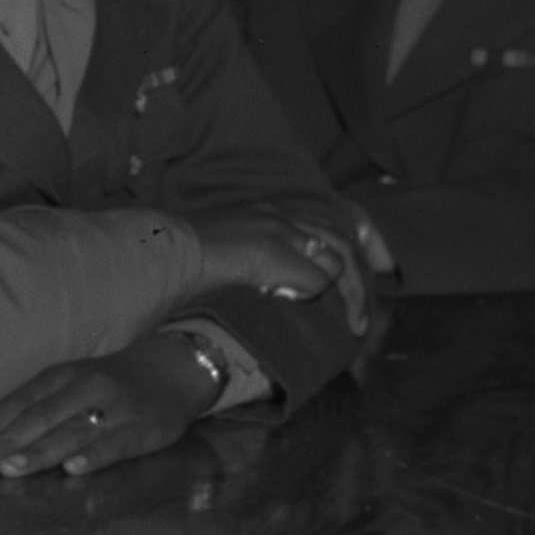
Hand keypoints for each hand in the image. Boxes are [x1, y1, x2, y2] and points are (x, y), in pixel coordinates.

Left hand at [0, 332, 218, 478]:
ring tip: (12, 468)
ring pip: (73, 432)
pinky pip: (115, 444)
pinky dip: (93, 456)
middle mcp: (85, 388)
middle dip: (7, 441)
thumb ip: (17, 409)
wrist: (171, 371)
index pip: (20, 402)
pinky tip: (72, 469)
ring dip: (40, 451)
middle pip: (41, 417)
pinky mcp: (143, 429)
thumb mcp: (61, 387)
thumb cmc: (105, 385)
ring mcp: (115, 409)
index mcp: (61, 377)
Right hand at [189, 199, 385, 337]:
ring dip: (344, 293)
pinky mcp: (273, 252)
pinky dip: (311, 296)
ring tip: (351, 325)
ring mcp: (277, 230)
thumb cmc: (182, 264)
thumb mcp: (229, 256)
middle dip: (361, 281)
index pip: (329, 219)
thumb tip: (280, 287)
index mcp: (267, 210)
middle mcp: (278, 214)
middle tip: (362, 318)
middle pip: (342, 240)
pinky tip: (300, 307)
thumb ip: (259, 263)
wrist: (159, 257)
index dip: (358, 242)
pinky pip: (315, 280)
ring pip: (336, 260)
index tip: (375, 266)